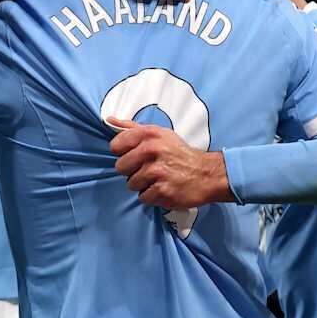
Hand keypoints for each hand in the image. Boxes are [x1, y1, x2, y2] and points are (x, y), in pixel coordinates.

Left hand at [108, 117, 234, 207]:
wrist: (207, 173)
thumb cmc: (179, 153)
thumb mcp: (160, 134)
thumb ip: (132, 128)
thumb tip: (109, 120)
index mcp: (149, 134)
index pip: (116, 146)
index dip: (123, 153)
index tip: (134, 156)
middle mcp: (151, 151)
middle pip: (121, 167)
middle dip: (132, 171)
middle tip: (148, 169)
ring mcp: (157, 172)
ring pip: (131, 184)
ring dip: (143, 185)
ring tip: (158, 179)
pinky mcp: (162, 191)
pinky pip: (143, 197)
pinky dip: (152, 196)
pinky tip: (163, 188)